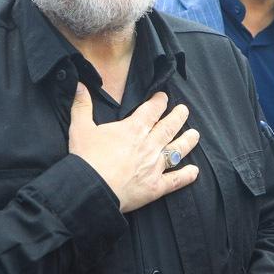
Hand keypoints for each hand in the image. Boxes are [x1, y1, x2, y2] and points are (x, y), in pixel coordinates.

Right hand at [68, 85, 199, 212]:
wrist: (91, 188)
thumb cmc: (86, 158)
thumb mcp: (80, 128)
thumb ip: (81, 105)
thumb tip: (78, 85)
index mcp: (133, 129)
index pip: (151, 110)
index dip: (159, 102)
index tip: (163, 97)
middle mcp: (148, 145)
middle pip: (168, 128)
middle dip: (178, 117)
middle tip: (184, 110)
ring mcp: (154, 166)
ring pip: (176, 151)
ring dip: (187, 141)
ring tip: (195, 134)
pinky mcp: (155, 187)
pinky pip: (175, 180)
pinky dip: (186, 176)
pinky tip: (195, 171)